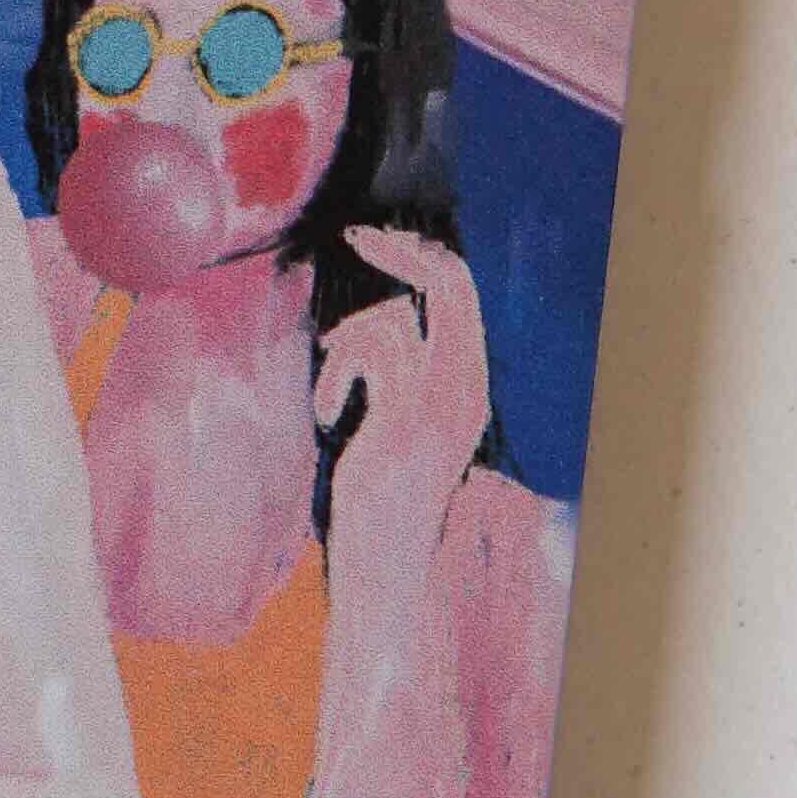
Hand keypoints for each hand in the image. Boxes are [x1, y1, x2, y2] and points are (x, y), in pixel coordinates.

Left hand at [312, 224, 490, 563]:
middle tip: (357, 236)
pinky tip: (328, 416)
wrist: (389, 561)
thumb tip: (381, 318)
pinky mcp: (405, 423)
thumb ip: (404, 372)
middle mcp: (467, 390)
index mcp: (469, 386)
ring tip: (331, 395)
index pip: (463, 296)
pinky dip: (335, 377)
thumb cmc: (385, 494)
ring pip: (391, 320)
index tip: (379, 237)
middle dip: (401, 250)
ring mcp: (440, 405)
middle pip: (450, 285)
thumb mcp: (403, 420)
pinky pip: (368, 358)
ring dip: (344, 345)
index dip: (423, 255)